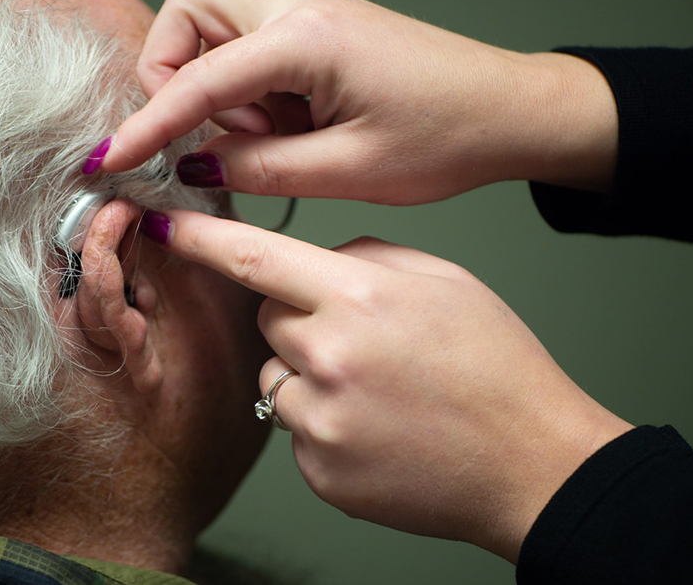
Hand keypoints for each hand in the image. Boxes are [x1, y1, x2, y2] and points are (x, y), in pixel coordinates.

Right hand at [99, 0, 617, 201]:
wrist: (508, 112)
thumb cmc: (447, 136)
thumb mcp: (345, 170)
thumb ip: (257, 168)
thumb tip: (196, 166)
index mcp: (306, 36)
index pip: (197, 80)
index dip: (147, 126)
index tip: (108, 160)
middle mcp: (299, 4)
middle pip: (188, 15)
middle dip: (178, 77)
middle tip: (220, 136)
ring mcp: (308, 9)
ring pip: (213, 29)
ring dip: (219, 88)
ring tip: (276, 137)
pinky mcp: (317, 28)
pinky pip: (249, 47)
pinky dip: (250, 90)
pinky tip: (293, 126)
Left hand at [140, 209, 631, 561]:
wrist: (530, 462)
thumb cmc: (497, 369)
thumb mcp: (444, 281)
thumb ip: (368, 257)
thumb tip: (319, 260)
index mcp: (360, 298)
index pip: (255, 258)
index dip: (201, 238)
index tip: (162, 222)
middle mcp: (329, 358)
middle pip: (266, 321)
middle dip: (296, 322)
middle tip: (358, 340)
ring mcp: (319, 420)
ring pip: (275, 378)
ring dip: (308, 377)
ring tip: (375, 392)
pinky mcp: (318, 470)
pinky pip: (293, 429)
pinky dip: (322, 424)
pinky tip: (375, 428)